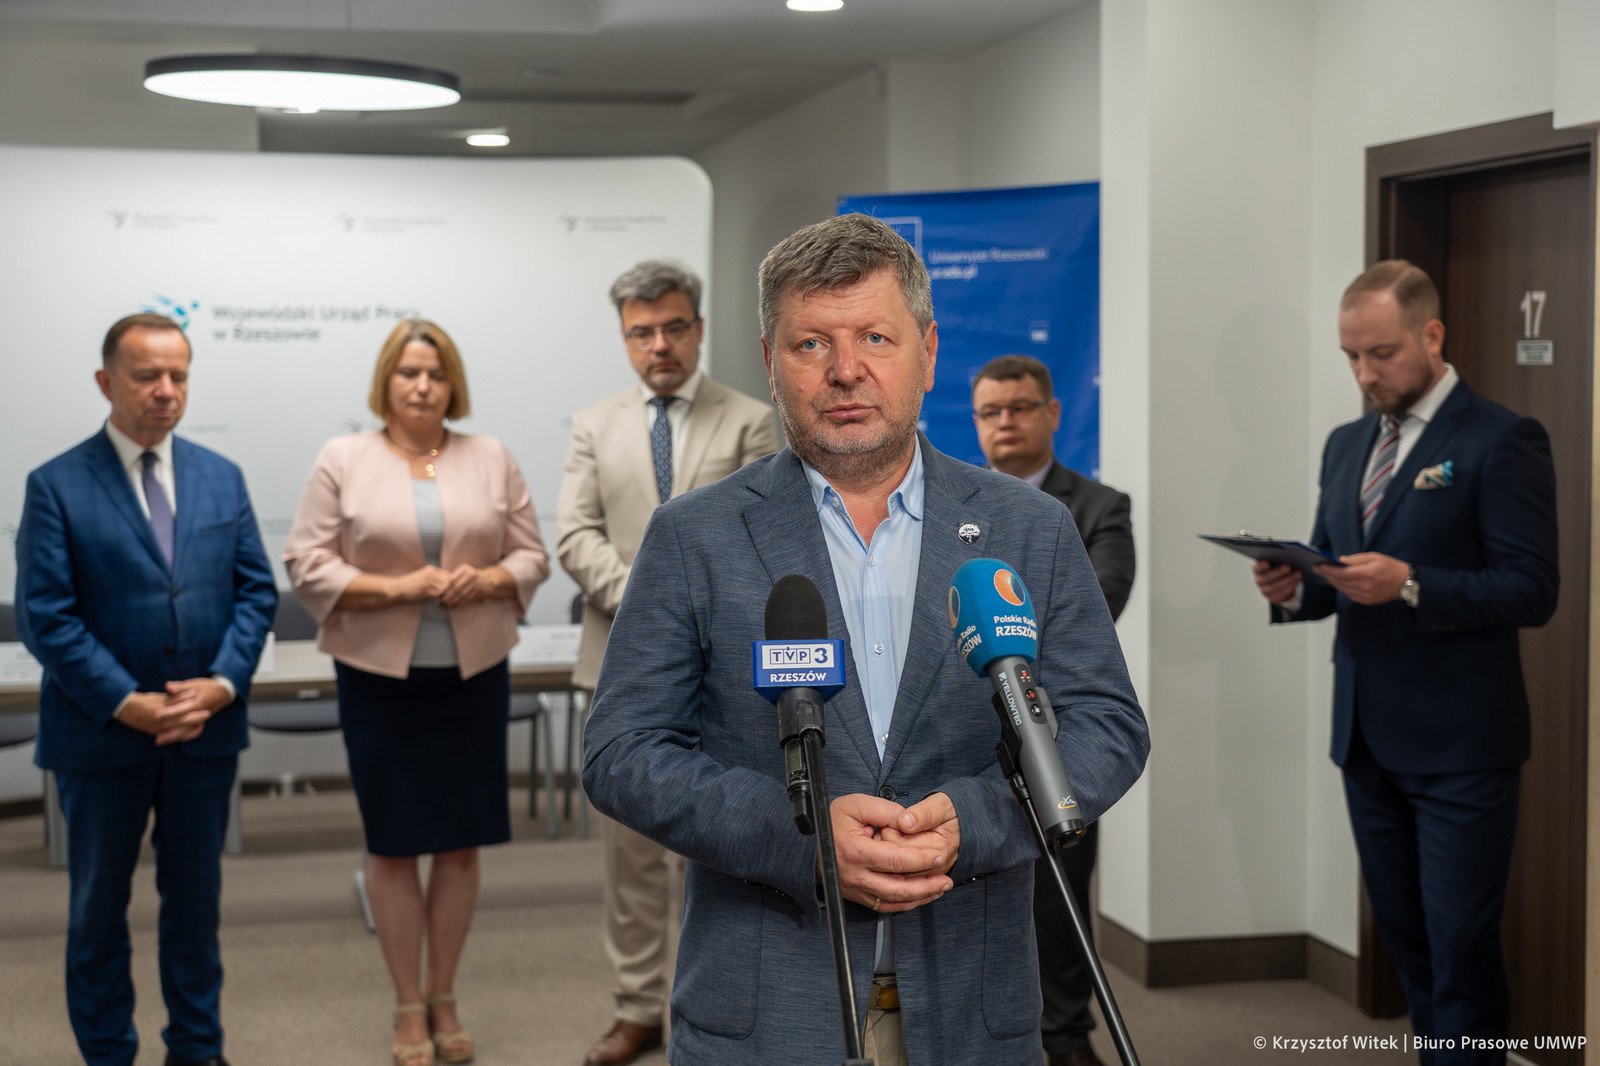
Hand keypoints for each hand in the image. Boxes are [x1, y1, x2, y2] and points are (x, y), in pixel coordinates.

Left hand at [156, 677, 230, 743]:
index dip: (168, 713)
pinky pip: (188, 733)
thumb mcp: (195, 684)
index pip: (181, 710)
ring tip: (158, 741)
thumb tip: (167, 686)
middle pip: (182, 725)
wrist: (224, 693)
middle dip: (168, 731)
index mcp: (197, 703)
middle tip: (155, 736)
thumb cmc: (207, 687)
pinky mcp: (199, 723)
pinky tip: (167, 739)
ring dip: (171, 737)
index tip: (156, 716)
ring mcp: (200, 721)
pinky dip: (178, 736)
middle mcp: (199, 715)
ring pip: (185, 732)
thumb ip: (180, 687)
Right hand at [389, 565, 448, 603]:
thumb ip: (434, 577)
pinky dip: (439, 599)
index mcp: (430, 569)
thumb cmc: (411, 583)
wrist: (398, 588)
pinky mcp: (425, 591)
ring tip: (442, 599)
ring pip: (444, 588)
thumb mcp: (423, 576)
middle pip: (447, 581)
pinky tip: (437, 601)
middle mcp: (430, 574)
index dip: (448, 582)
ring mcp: (428, 582)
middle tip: (447, 595)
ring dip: (445, 594)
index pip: (447, 574)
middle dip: (448, 589)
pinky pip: (438, 595)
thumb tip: (448, 583)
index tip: (446, 588)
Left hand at [439, 564, 490, 607]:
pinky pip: (467, 597)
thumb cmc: (467, 577)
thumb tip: (440, 591)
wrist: (483, 580)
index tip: (440, 594)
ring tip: (448, 604)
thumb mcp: (460, 574)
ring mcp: (476, 582)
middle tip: (443, 601)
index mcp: (464, 568)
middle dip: (449, 595)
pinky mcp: (478, 589)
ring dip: (454, 600)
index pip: (452, 580)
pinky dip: (460, 602)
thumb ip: (451, 579)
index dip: (445, 588)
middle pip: (457, 587)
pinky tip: (455, 605)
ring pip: (462, 593)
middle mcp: (471, 574)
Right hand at [825, 793, 952, 913]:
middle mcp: (856, 875)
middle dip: (927, 885)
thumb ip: (885, 811)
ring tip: (940, 889)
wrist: (806, 844)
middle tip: (947, 879)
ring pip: (894, 902)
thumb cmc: (831, 822)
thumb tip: (909, 820)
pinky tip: (921, 897)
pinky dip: (905, 904)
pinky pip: (884, 906)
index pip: (897, 861)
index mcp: (857, 852)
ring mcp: (856, 889)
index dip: (922, 860)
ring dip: (920, 897)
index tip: (940, 856)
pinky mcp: (857, 897)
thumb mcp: (856, 805)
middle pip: (898, 888)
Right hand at [1252, 559, 1301, 604]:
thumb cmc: (1278, 567)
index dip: (1261, 565)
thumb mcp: (1276, 562)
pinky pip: (1282, 593)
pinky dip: (1291, 586)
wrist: (1280, 582)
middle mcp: (1258, 580)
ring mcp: (1264, 590)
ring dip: (1288, 580)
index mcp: (1257, 569)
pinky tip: (1297, 580)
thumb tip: (1288, 554)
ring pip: (1275, 586)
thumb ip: (1278, 558)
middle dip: (1278, 572)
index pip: (1257, 567)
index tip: (1267, 562)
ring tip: (1298, 573)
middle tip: (1288, 567)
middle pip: (1266, 577)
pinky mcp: (1272, 598)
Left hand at [1314, 552, 1408, 605]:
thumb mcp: (1375, 557)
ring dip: (1333, 582)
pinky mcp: (1367, 601)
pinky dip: (1342, 588)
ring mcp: (1366, 596)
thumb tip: (1340, 561)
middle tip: (1318, 569)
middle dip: (1327, 575)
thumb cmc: (1391, 567)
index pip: (1341, 573)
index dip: (1328, 570)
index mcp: (1367, 574)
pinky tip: (1338, 582)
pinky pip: (1349, 595)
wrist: (1406, 583)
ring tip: (1326, 574)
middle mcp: (1365, 587)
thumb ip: (1356, 559)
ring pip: (1343, 589)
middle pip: (1339, 582)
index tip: (1318, 565)